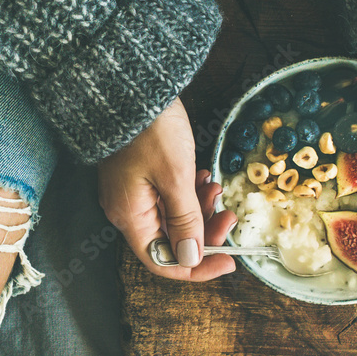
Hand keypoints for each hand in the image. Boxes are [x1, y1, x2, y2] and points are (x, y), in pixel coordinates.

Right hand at [97, 98, 237, 280]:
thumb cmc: (151, 130)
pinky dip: (189, 193)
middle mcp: (128, 210)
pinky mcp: (141, 175)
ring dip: (200, 209)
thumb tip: (190, 260)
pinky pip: (169, 197)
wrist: (132, 88)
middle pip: (170, 240)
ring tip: (216, 188)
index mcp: (131, 216)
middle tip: (229, 216)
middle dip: (204, 233)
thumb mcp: (176, 177)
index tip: (228, 261)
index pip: (162, 262)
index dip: (197, 267)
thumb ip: (185, 221)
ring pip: (173, 218)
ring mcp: (133, 192)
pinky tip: (203, 177)